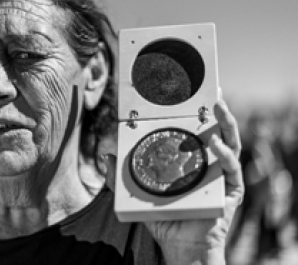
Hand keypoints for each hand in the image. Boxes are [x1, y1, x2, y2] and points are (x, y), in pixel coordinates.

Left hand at [103, 100, 243, 264]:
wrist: (180, 246)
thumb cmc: (164, 219)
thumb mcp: (140, 194)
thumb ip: (121, 178)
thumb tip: (106, 157)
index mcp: (192, 162)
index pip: (196, 133)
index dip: (196, 114)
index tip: (192, 94)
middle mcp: (210, 165)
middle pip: (216, 132)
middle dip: (216, 111)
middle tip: (212, 92)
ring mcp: (222, 176)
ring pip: (230, 144)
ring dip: (226, 124)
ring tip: (218, 107)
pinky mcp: (231, 191)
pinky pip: (231, 169)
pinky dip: (225, 156)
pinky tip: (215, 144)